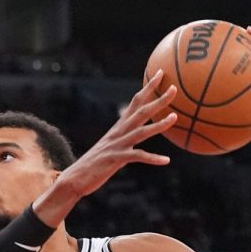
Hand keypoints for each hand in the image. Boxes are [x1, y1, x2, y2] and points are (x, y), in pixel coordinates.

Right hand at [59, 69, 176, 197]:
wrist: (75, 177)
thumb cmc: (94, 164)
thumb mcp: (112, 146)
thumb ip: (124, 138)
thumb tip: (137, 135)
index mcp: (119, 127)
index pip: (135, 102)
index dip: (148, 87)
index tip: (160, 74)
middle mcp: (119, 132)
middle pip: (141, 112)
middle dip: (158, 100)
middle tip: (174, 89)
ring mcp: (117, 145)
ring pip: (141, 132)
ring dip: (158, 125)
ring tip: (175, 117)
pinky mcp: (115, 159)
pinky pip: (137, 157)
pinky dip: (152, 158)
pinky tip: (166, 160)